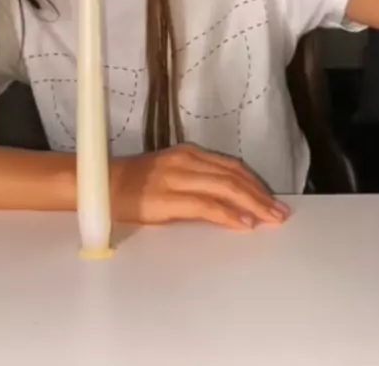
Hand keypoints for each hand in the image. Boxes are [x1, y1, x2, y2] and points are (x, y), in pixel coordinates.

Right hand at [110, 143, 290, 229]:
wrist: (98, 185)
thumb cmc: (134, 185)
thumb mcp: (169, 175)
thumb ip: (197, 182)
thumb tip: (229, 202)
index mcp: (188, 154)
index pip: (231, 166)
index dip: (255, 183)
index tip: (273, 199)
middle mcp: (185, 161)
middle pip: (233, 177)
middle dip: (260, 196)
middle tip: (280, 213)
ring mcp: (176, 177)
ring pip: (225, 188)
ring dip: (252, 205)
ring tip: (269, 219)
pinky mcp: (167, 198)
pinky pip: (205, 205)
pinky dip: (228, 214)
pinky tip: (242, 224)